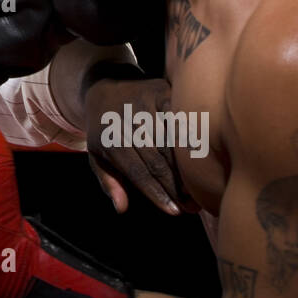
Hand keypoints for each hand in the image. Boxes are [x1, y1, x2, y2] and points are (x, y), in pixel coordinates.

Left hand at [83, 76, 198, 214]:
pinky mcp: (161, 91)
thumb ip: (109, 182)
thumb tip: (121, 209)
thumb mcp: (96, 155)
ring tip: (199, 189)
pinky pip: (180, 118)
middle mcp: (127, 120)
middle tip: (192, 207)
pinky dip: (191, 138)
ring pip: (171, 141)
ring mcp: (145, 104)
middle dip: (175, 186)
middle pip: (156, 160)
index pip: (137, 172)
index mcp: (110, 139)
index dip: (157, 193)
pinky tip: (201, 158)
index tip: (174, 212)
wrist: (104, 86)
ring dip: (186, 168)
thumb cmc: (104, 130)